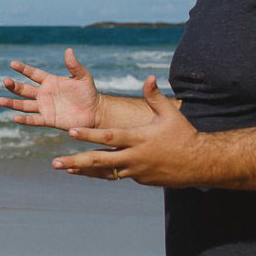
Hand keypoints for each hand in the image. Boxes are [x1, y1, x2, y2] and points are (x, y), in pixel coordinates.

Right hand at [0, 48, 102, 130]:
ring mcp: (45, 107)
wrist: (95, 112)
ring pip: (24, 105)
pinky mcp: (48, 119)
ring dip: (13, 103)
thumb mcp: (83, 77)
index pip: (33, 74)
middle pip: (25, 89)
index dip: (23, 69)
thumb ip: (74, 65)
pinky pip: (34, 120)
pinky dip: (24, 120)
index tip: (12, 64)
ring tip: (1, 101)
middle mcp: (44, 94)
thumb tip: (68, 50)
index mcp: (50, 82)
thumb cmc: (89, 93)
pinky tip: (15, 117)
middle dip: (14, 86)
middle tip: (5, 81)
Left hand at [52, 76, 208, 186]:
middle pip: (100, 160)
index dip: (89, 135)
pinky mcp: (139, 179)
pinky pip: (116, 175)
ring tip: (65, 168)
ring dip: (84, 170)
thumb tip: (149, 77)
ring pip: (105, 171)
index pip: (109, 137)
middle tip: (55, 163)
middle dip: (76, 161)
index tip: (70, 132)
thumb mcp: (170, 114)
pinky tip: (86, 170)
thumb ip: (154, 97)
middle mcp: (133, 157)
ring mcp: (135, 171)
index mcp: (138, 139)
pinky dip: (101, 173)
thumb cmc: (184, 135)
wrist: (200, 164)